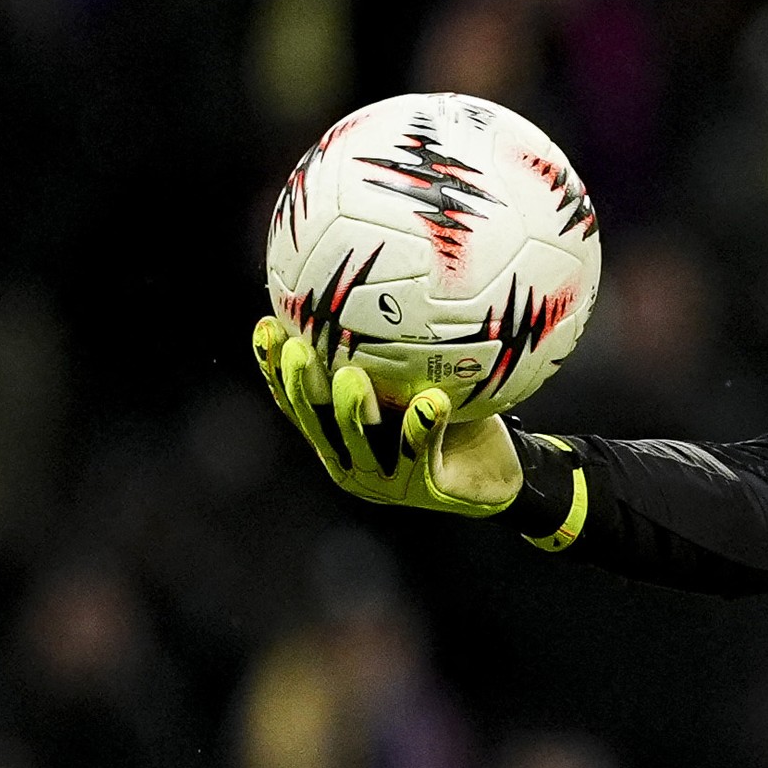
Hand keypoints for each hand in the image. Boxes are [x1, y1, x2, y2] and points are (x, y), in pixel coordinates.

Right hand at [252, 318, 520, 516]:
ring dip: (351, 410)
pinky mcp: (424, 488)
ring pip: (360, 442)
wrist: (500, 477)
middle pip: (317, 421)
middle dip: (300, 384)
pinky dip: (424, 426)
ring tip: (349, 376)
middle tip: (295, 347)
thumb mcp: (420, 383)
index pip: (299, 400)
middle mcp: (354, 458)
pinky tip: (431, 400)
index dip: (275, 368)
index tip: (267, 326)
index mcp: (341, 434)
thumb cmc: (457, 422)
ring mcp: (386, 479)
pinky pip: (422, 452)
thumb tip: (390, 279)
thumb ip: (397, 353)